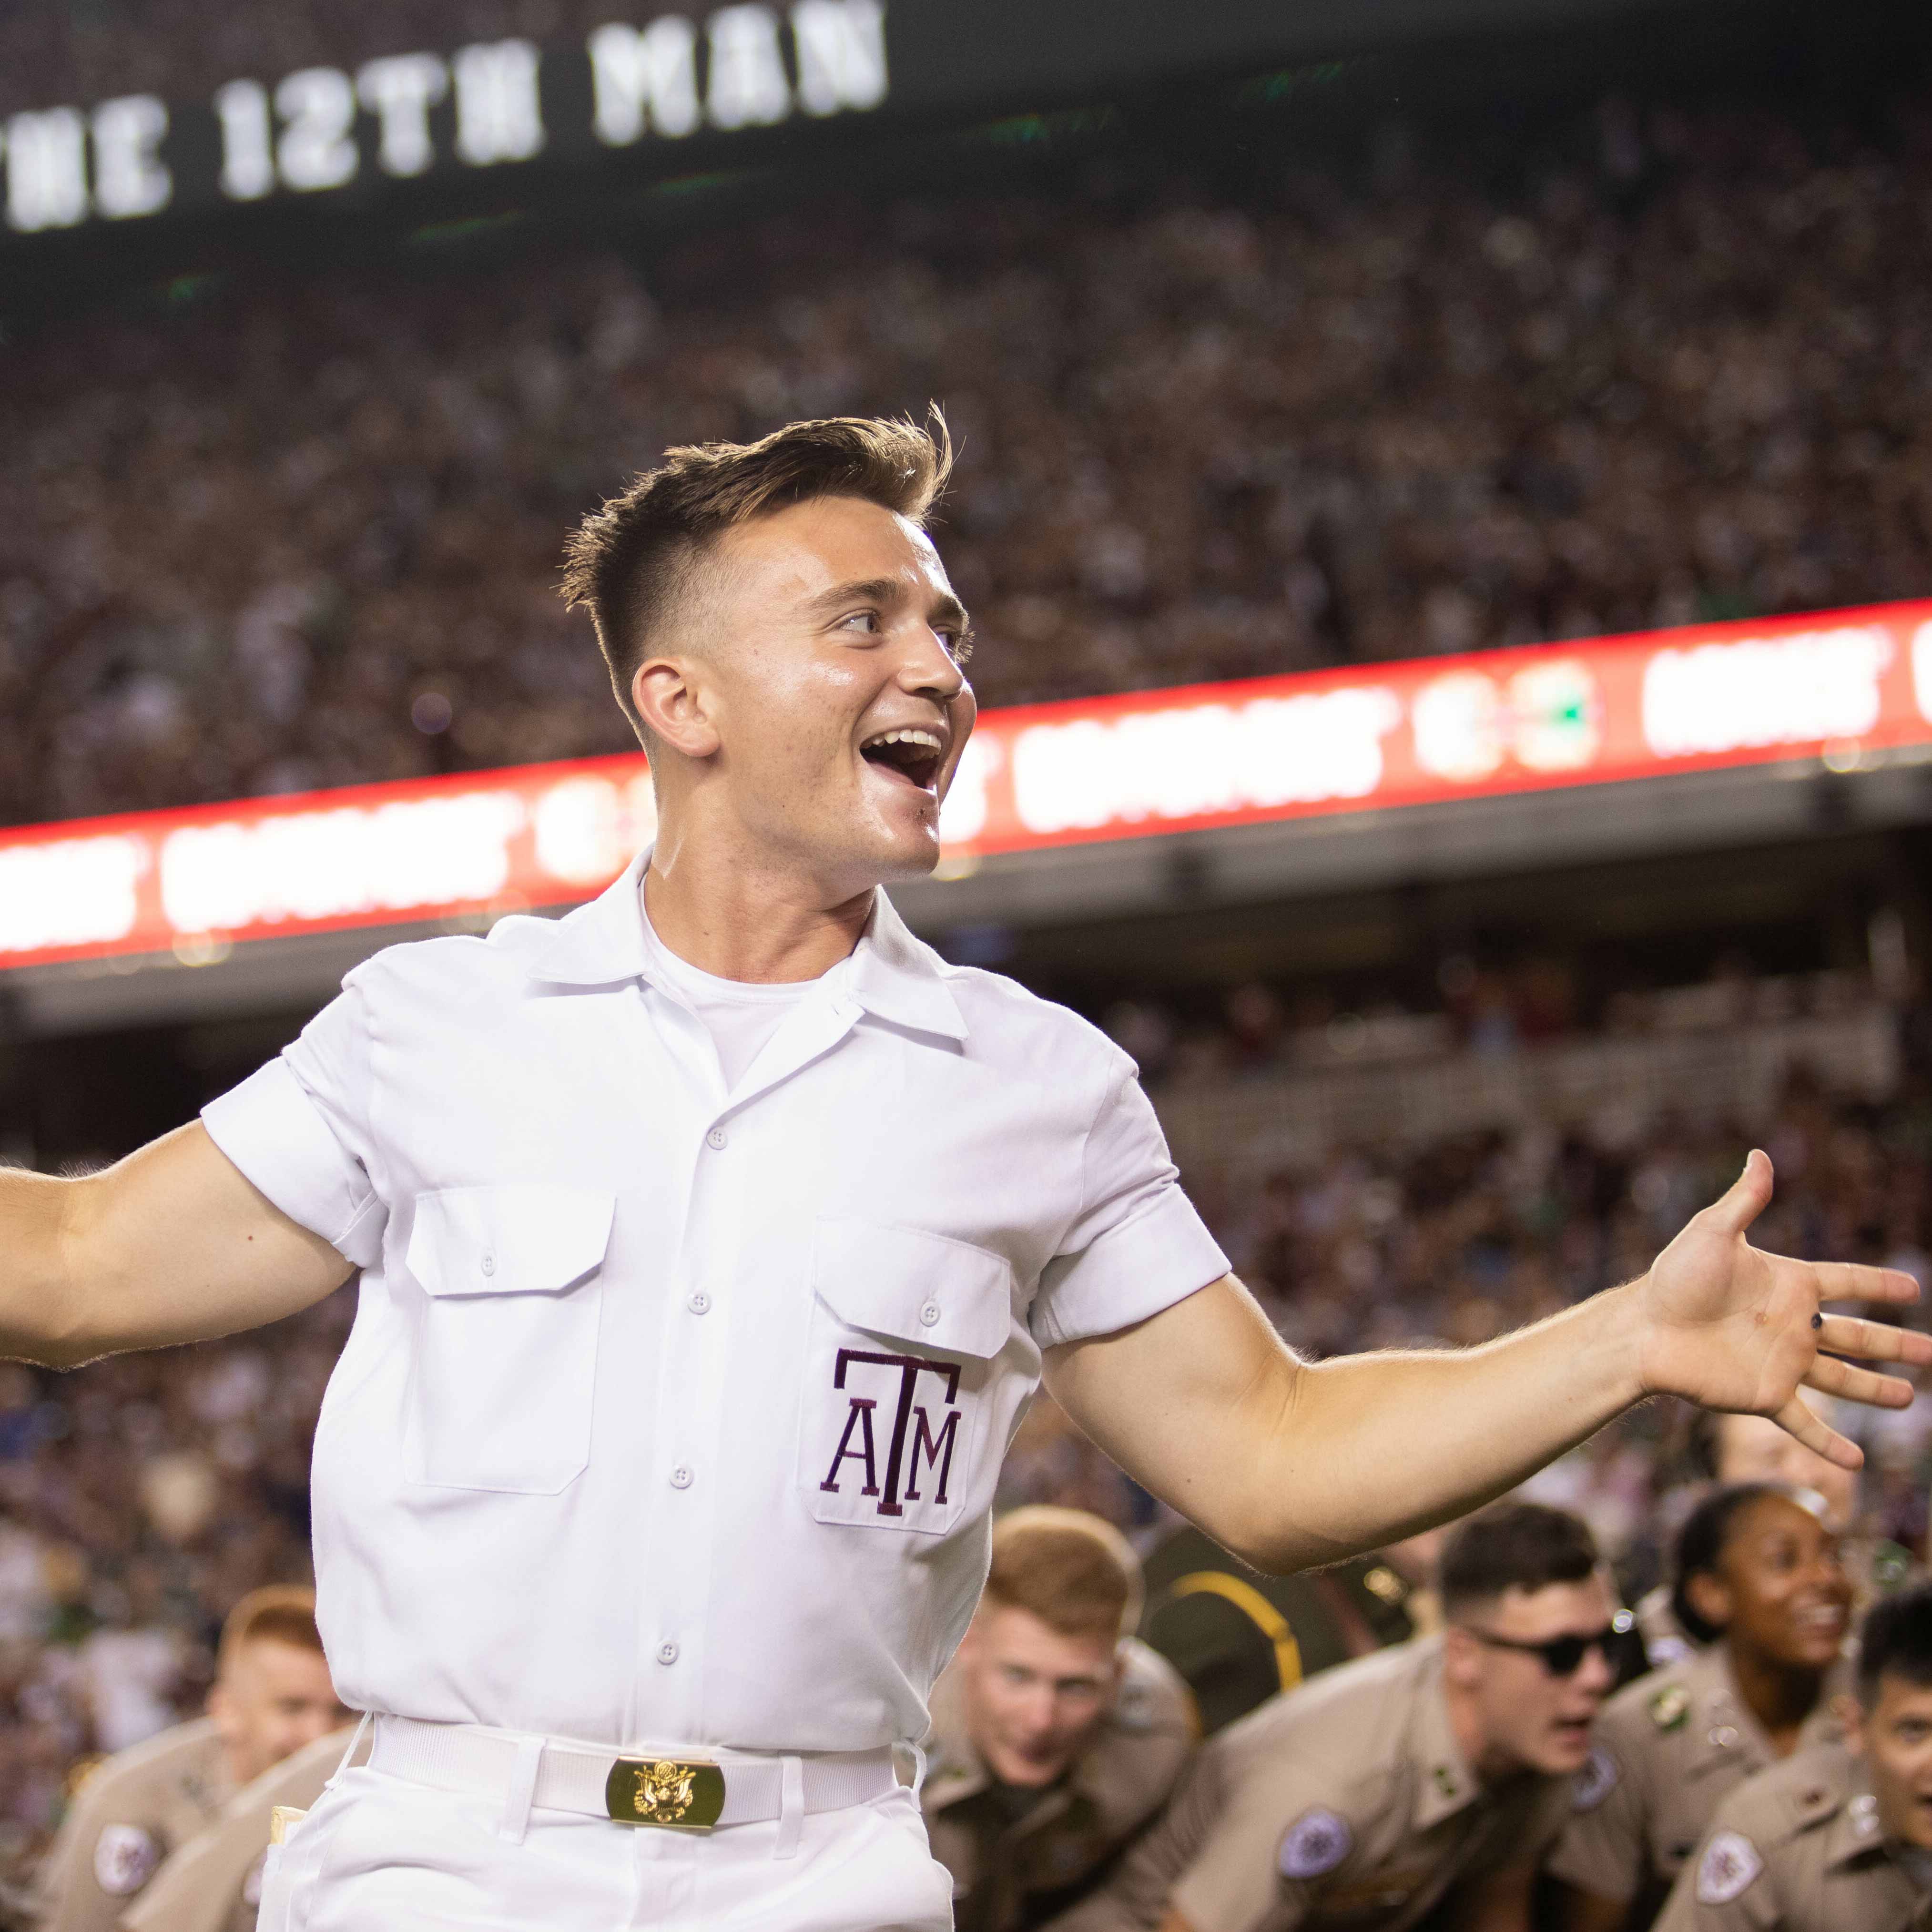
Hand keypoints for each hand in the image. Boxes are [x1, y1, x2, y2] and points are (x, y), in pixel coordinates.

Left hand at [1635, 1149, 1931, 1466]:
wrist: (1643, 1329)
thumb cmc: (1674, 1279)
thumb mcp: (1712, 1232)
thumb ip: (1746, 1199)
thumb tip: (1760, 1154)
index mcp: (1787, 1285)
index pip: (1846, 1281)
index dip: (1879, 1283)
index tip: (1913, 1287)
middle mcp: (1792, 1325)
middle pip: (1857, 1335)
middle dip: (1896, 1343)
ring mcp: (1782, 1363)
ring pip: (1843, 1380)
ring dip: (1876, 1390)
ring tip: (1910, 1398)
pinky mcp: (1765, 1396)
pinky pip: (1805, 1424)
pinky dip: (1830, 1445)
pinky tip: (1857, 1462)